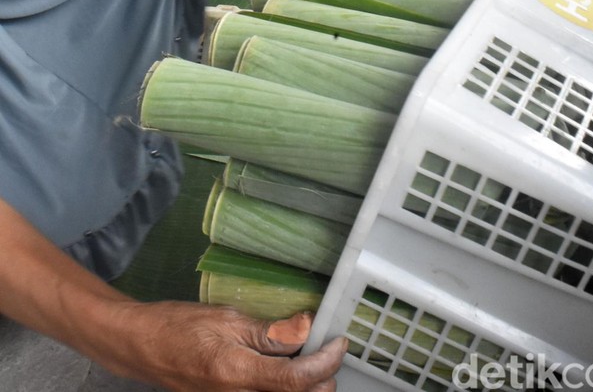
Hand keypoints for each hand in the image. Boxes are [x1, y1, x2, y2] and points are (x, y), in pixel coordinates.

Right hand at [107, 302, 346, 391]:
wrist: (143, 347)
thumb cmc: (180, 326)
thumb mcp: (226, 319)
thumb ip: (268, 330)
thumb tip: (307, 326)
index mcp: (238, 374)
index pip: (297, 379)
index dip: (325, 362)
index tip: (339, 342)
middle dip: (321, 377)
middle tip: (324, 346)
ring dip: (305, 385)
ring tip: (306, 355)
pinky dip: (284, 387)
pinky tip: (284, 367)